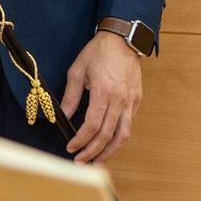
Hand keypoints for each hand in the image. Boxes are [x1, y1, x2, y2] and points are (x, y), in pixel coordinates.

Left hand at [61, 30, 142, 163]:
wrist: (122, 38)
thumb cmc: (99, 52)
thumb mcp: (78, 71)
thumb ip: (71, 96)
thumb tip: (63, 116)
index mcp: (104, 92)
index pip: (92, 125)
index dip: (81, 140)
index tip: (71, 148)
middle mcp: (120, 100)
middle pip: (108, 135)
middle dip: (93, 152)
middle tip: (81, 162)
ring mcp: (131, 101)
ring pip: (123, 135)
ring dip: (110, 151)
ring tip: (97, 160)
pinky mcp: (137, 100)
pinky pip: (129, 124)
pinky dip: (119, 137)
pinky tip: (109, 142)